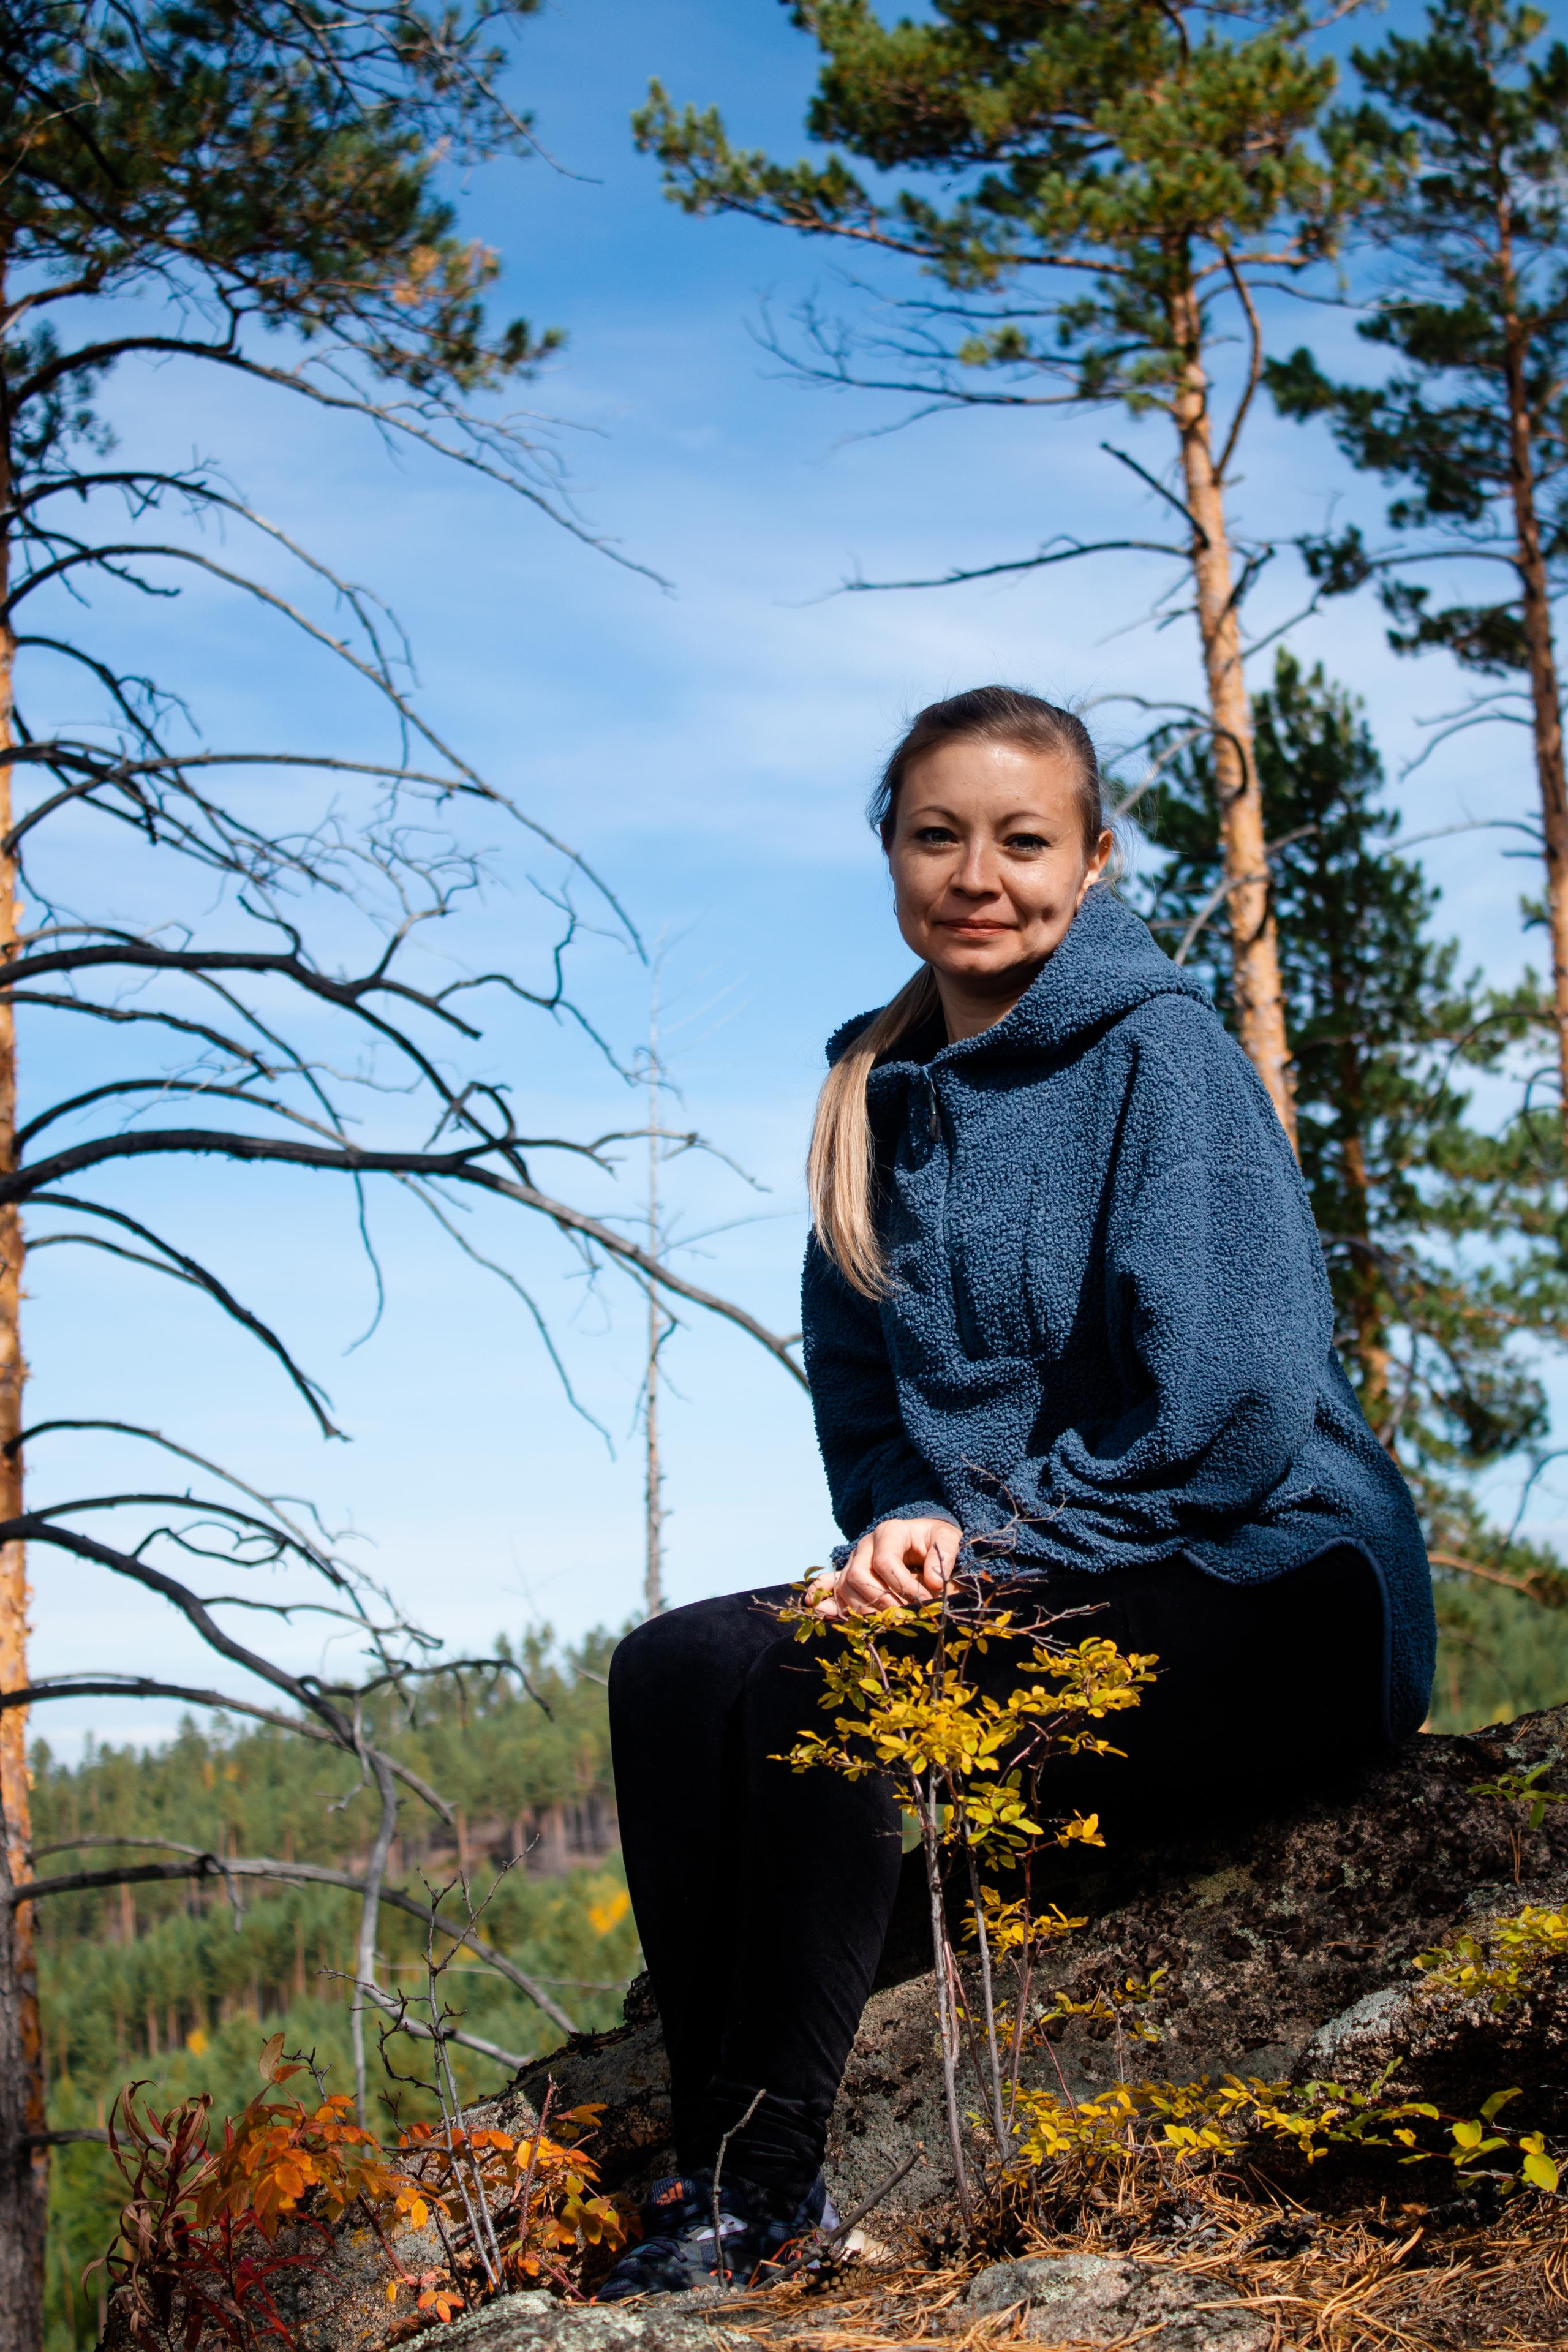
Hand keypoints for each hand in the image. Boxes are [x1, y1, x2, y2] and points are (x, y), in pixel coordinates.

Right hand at [807, 1517, 961, 1618]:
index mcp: (889, 1532)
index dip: (904, 1586)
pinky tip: (853, 1616)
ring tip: (891, 1620)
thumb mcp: (947, 1538)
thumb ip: (944, 1555)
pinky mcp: (850, 1576)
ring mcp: (854, 1560)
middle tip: (905, 1615)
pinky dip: (844, 1607)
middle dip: (882, 1600)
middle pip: (859, 1575)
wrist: (923, 1541)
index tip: (925, 1601)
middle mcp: (866, 1545)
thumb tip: (934, 1582)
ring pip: (846, 1587)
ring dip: (867, 1609)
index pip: (885, 1561)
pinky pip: (838, 1593)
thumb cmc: (934, 1540)